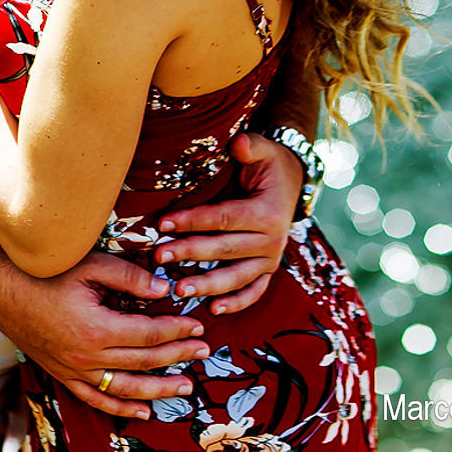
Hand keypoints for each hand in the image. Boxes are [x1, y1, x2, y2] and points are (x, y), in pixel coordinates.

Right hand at [5, 251, 209, 418]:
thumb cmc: (42, 272)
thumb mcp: (88, 265)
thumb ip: (129, 277)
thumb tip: (164, 290)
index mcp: (96, 328)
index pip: (149, 333)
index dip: (177, 330)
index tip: (197, 325)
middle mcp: (87, 356)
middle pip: (144, 361)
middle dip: (177, 356)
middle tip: (203, 350)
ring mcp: (74, 370)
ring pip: (127, 388)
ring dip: (160, 389)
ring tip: (186, 386)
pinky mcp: (63, 374)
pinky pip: (97, 399)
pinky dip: (123, 409)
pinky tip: (145, 410)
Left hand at [154, 132, 301, 313]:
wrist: (291, 182)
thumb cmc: (267, 164)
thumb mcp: (261, 149)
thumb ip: (251, 146)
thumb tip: (239, 142)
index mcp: (267, 213)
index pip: (223, 218)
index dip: (193, 220)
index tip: (163, 224)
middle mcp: (271, 240)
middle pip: (225, 249)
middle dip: (190, 253)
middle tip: (159, 256)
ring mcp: (271, 258)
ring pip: (237, 276)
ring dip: (208, 285)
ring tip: (179, 290)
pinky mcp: (268, 269)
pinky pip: (255, 290)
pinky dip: (238, 302)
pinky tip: (214, 309)